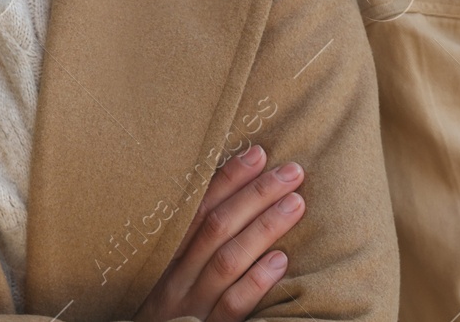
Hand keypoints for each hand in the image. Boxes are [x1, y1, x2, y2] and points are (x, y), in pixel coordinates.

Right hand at [136, 144, 305, 321]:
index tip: (258, 152)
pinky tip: (281, 261)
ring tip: (296, 203)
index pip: (197, 207)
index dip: (228, 178)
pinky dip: (256, 282)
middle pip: (216, 228)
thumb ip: (191, 239)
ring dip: (263, 228)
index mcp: (163, 256)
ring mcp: (191, 308)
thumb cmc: (164, 308)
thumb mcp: (166, 272)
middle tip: (291, 171)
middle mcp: (174, 278)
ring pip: (227, 261)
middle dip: (255, 194)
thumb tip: (233, 192)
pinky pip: (233, 307)